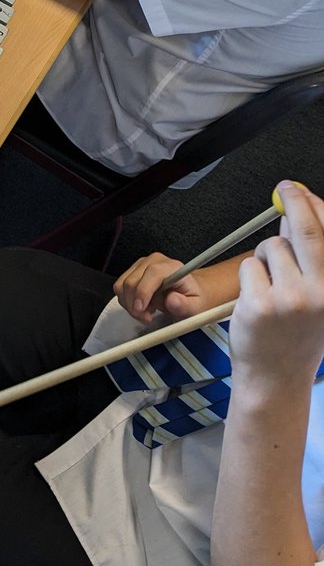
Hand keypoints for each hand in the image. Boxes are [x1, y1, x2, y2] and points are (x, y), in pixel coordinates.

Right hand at [114, 252, 221, 324]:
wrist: (189, 291)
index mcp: (172, 267)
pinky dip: (126, 301)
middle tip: (147, 318)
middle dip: (135, 305)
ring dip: (129, 304)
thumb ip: (185, 305)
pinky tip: (141, 307)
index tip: (141, 309)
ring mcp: (141, 264)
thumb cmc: (193, 298)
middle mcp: (155, 261)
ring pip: (122, 285)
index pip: (152, 273)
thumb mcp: (196, 307)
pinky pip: (120, 287)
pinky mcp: (133, 271)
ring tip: (145, 313)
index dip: (144, 291)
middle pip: (132, 281)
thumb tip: (171, 300)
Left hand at [229, 182, 323, 393]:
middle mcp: (321, 292)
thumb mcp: (317, 296)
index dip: (314, 205)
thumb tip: (295, 212)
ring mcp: (290, 298)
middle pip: (305, 229)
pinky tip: (256, 300)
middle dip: (293, 201)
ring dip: (265, 257)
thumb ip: (310, 258)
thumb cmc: (298, 334)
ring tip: (270, 285)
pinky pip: (249, 267)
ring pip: (270, 247)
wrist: (277, 378)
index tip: (299, 189)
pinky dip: (249, 276)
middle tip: (284, 187)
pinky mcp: (260, 303)